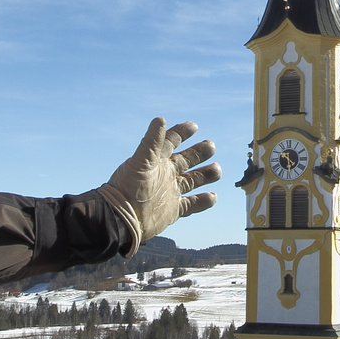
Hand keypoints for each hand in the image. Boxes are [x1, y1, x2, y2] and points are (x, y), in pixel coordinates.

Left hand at [98, 118, 220, 254]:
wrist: (121, 219)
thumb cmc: (127, 189)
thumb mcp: (140, 162)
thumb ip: (152, 142)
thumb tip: (161, 119)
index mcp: (157, 161)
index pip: (171, 142)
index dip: (182, 132)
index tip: (194, 126)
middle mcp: (165, 175)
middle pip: (186, 160)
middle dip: (200, 153)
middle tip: (211, 145)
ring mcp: (170, 192)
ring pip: (192, 180)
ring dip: (205, 175)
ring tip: (217, 169)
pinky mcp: (173, 210)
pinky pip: (192, 204)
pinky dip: (203, 201)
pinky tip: (213, 196)